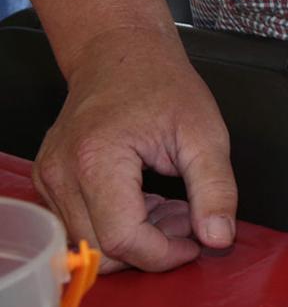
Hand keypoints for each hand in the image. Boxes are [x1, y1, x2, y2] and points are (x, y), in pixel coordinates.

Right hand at [34, 29, 236, 272]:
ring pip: (90, 243)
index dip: (165, 253)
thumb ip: (215, 190)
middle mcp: (61, 173)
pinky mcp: (50, 181)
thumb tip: (218, 239)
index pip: (123, 240)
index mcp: (97, 160)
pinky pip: (82, 225)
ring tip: (172, 207)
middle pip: (102, 249)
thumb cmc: (163, 85)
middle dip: (154, 247)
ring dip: (138, 238)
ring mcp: (50, 178)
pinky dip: (119, 225)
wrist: (120, 52)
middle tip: (189, 218)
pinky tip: (148, 201)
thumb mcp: (206, 134)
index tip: (198, 239)